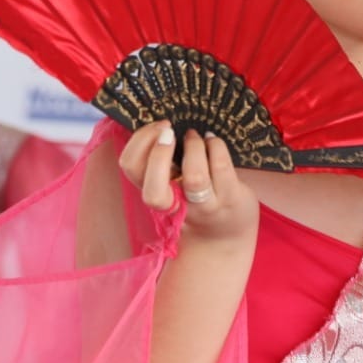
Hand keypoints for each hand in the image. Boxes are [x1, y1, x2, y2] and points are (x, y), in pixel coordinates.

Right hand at [117, 122, 257, 245]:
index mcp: (156, 194)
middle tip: (169, 130)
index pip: (132, 171)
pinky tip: (213, 140)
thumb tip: (161, 125)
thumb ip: (162, 164)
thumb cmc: (195, 202)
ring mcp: (205, 204)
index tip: (157, 128)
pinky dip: (215, 145)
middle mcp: (177, 205)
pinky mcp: (230, 197)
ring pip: (194, 176)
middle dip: (158, 153)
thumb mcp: (172, 186)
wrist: (225, 236)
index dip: (139, 145)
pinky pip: (221, 166)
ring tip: (194, 135)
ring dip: (193, 147)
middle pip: (153, 190)